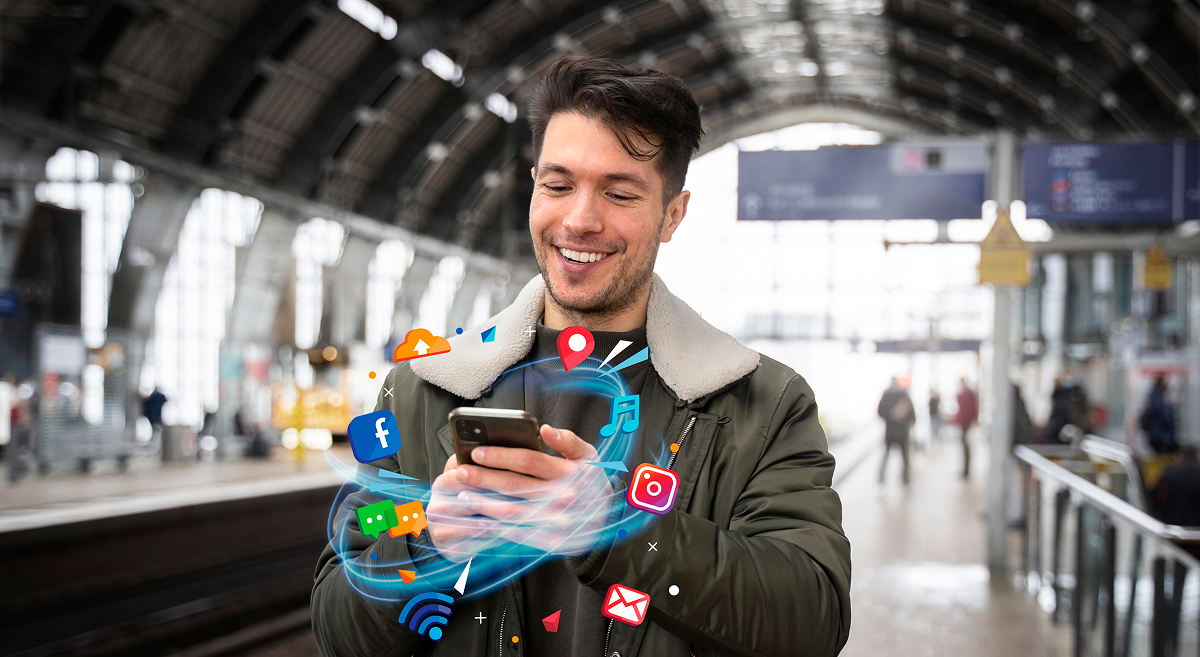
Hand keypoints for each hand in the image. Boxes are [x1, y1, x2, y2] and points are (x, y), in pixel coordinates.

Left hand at [434, 425, 615, 556]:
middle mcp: (560, 497)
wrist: (606, 520)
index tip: (475, 451)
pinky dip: (497, 527)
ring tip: (463, 496)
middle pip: (515, 485)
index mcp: (568, 473)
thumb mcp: (589, 456)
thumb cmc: (592, 481)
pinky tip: (480, 520)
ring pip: (512, 511)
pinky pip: (518, 533)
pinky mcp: (550, 540)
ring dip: (485, 504)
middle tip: (460, 472)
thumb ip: (568, 441)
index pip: (528, 461)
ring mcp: (555, 521)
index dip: (500, 455)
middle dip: (484, 478)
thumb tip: (546, 429)